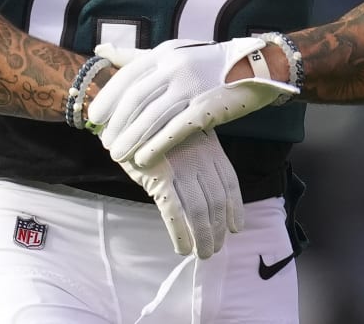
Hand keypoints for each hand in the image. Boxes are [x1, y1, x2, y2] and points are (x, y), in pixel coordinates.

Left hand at [90, 38, 297, 166]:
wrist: (258, 66)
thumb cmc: (211, 63)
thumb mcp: (174, 52)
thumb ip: (136, 55)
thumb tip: (101, 53)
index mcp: (165, 53)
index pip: (127, 76)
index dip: (108, 98)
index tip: (94, 117)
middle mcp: (175, 67)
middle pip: (136, 99)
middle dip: (117, 124)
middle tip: (106, 143)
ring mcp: (191, 86)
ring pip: (152, 116)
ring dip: (131, 139)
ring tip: (118, 155)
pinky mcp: (206, 107)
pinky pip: (174, 129)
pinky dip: (156, 146)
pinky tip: (144, 159)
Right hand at [118, 127, 243, 258]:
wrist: (127, 110)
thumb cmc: (154, 124)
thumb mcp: (184, 133)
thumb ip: (198, 155)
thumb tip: (207, 185)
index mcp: (209, 146)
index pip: (229, 182)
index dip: (234, 207)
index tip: (236, 227)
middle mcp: (200, 158)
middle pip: (217, 201)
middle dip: (218, 229)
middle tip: (215, 247)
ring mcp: (180, 167)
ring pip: (200, 211)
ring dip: (203, 237)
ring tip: (203, 253)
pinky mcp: (158, 177)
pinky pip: (174, 212)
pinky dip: (181, 234)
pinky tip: (183, 248)